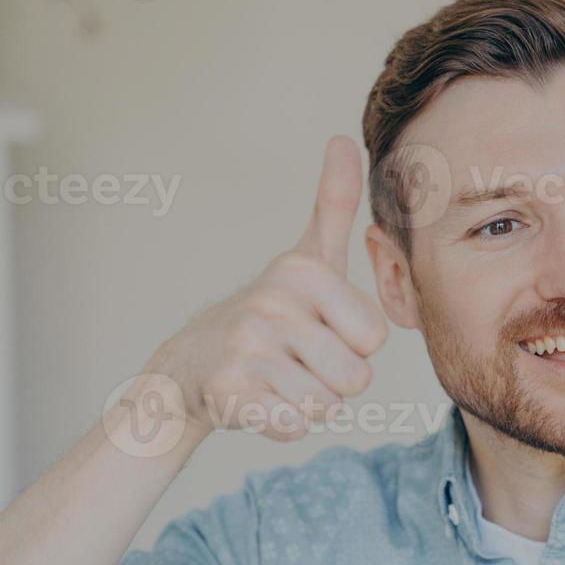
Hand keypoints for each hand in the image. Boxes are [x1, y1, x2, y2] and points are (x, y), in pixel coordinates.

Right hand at [150, 135, 387, 441]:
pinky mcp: (231, 393)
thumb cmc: (268, 314)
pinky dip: (284, 423)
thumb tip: (344, 140)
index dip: (354, 346)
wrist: (189, 365)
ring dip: (309, 402)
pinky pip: (294, 425)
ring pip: (326, 405)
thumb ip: (333, 204)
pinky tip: (261, 400)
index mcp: (302, 272)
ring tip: (278, 378)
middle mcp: (272, 304)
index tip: (320, 330)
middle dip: (335, 381)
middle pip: (355, 377)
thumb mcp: (305, 257)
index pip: (374, 338)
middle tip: (299, 361)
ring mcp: (247, 349)